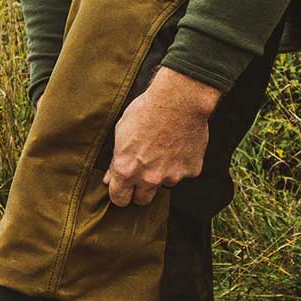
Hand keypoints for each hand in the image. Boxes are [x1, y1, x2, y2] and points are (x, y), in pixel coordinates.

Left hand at [103, 67, 220, 206]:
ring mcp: (172, 176)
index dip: (120, 195)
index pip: (119, 199)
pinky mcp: (191, 170)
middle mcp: (149, 179)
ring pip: (165, 184)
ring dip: (163, 173)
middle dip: (140, 190)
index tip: (123, 190)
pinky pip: (184, 172)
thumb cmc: (146, 111)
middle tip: (143, 173)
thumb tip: (109, 178)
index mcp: (126, 170)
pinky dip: (182, 163)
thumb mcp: (121, 132)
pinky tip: (179, 144)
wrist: (178, 100)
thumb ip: (115, 161)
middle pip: (142, 200)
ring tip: (164, 149)